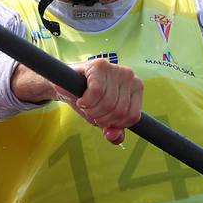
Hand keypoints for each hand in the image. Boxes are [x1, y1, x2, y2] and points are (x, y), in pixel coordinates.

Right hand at [11, 58, 142, 144]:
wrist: (66, 84)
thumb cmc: (89, 99)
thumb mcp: (104, 118)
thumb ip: (113, 130)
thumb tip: (114, 137)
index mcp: (136, 88)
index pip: (132, 116)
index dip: (115, 124)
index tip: (104, 118)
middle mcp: (129, 76)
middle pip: (119, 111)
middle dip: (101, 118)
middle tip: (91, 111)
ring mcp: (115, 68)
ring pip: (108, 103)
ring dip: (91, 110)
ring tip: (86, 105)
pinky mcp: (99, 65)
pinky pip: (96, 92)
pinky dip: (86, 102)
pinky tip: (81, 100)